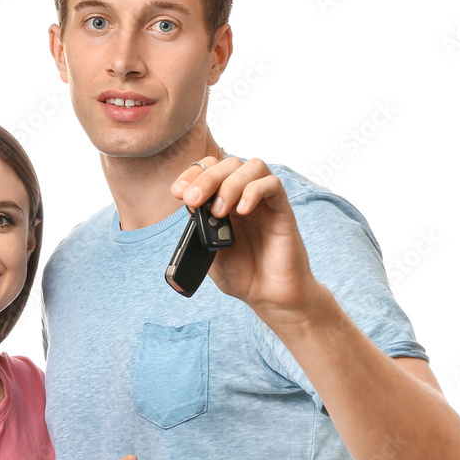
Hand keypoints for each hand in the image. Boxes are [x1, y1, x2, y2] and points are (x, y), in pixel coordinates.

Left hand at [171, 156, 322, 325]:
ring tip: (220, 211)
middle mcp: (243, 197)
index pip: (209, 170)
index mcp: (223, 202)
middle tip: (193, 199)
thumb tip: (190, 207)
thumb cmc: (242, 275)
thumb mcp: (210, 253)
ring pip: (252, 166)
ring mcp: (263, 202)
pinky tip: (243, 210)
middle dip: (206, 178)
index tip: (178, 192)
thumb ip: (200, 229)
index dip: (192, 174)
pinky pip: (272, 185)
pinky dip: (254, 191)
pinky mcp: (282, 210)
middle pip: (228, 163)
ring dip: (230, 183)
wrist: (269, 296)